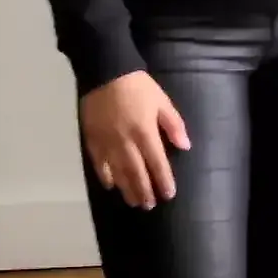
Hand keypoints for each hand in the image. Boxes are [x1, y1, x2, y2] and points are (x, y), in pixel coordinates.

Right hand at [80, 71, 189, 209]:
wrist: (106, 72)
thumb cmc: (139, 86)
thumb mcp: (162, 101)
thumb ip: (174, 125)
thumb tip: (185, 147)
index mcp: (145, 132)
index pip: (157, 163)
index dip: (163, 180)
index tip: (168, 194)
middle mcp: (125, 142)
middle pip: (136, 173)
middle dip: (144, 191)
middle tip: (149, 205)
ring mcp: (107, 142)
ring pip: (118, 172)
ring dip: (127, 188)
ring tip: (134, 202)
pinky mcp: (92, 139)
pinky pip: (98, 163)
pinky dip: (105, 176)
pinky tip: (110, 186)